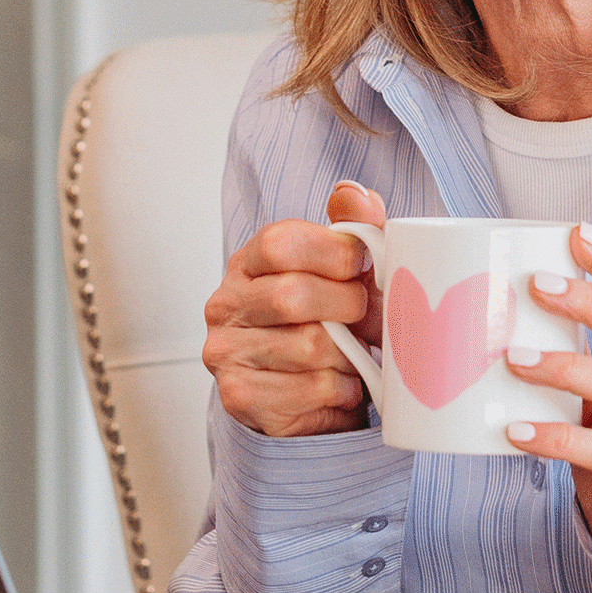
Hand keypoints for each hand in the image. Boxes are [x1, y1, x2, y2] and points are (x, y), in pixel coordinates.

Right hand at [202, 181, 385, 437]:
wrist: (316, 399)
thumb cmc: (333, 325)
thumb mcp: (349, 271)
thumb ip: (355, 227)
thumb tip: (354, 193)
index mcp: (248, 263)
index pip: (279, 243)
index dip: (333, 253)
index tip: (362, 266)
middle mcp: (225, 304)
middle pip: (292, 296)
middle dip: (348, 308)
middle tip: (366, 319)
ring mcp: (226, 353)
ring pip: (309, 347)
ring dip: (349, 355)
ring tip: (353, 357)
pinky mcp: (240, 397)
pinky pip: (310, 390)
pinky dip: (341, 391)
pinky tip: (340, 386)